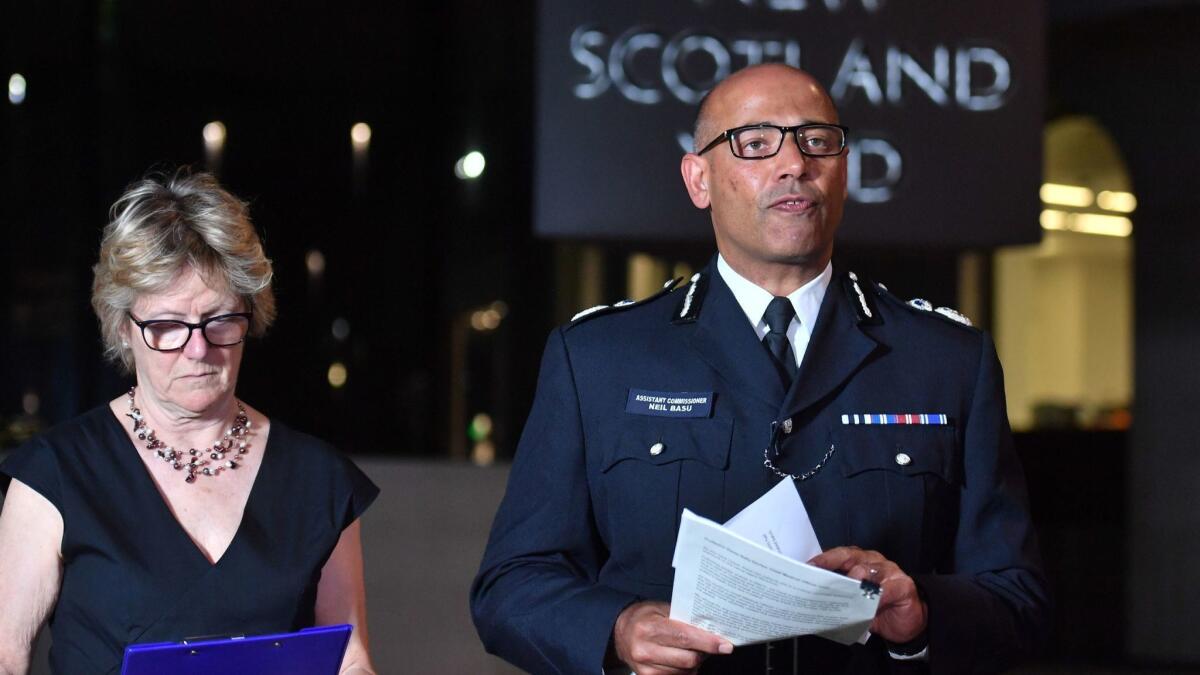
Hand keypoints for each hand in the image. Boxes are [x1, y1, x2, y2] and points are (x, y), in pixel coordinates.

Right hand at [611, 601, 733, 674]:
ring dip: (695, 662)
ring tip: (691, 650)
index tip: (725, 645)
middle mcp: (645, 649)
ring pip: (685, 671)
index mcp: (649, 627)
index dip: (708, 642)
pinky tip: (681, 660)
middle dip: (704, 653)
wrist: (619, 632)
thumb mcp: (662, 609)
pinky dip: (684, 670)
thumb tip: (712, 630)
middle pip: (688, 659)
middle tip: (710, 645)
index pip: (685, 637)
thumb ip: (684, 619)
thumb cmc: (645, 617)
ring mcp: (645, 667)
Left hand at [808, 546, 927, 643]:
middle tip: (820, 577)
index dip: (822, 560)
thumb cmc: (877, 608)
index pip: (837, 556)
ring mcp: (888, 571)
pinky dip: (877, 596)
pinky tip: (870, 605)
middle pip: (849, 556)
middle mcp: (871, 561)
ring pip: (867, 569)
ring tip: (843, 591)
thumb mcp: (855, 602)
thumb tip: (817, 601)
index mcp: (857, 561)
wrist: (907, 622)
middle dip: (832, 563)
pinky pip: (888, 589)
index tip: (807, 568)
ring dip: (854, 579)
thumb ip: (840, 597)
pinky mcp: (903, 585)